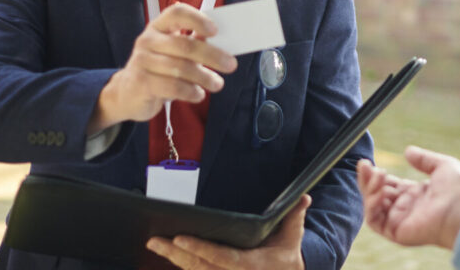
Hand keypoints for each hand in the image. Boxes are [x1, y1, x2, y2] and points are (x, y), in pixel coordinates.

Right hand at [88, 2, 237, 133]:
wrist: (127, 93)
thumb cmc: (158, 68)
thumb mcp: (173, 51)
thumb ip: (194, 42)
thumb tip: (223, 40)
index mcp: (158, 27)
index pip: (177, 13)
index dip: (197, 19)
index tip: (215, 31)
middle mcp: (148, 40)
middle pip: (185, 44)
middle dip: (212, 55)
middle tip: (231, 64)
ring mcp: (142, 61)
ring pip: (181, 68)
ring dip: (205, 77)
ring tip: (217, 84)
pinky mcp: (141, 83)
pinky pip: (172, 86)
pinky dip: (190, 91)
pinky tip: (198, 94)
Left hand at [146, 194, 309, 269]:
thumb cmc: (285, 256)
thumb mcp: (293, 236)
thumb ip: (295, 215)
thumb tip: (304, 197)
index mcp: (251, 265)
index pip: (221, 257)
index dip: (200, 249)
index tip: (181, 238)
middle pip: (199, 267)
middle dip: (175, 253)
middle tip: (155, 240)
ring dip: (173, 260)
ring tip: (155, 244)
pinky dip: (181, 266)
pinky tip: (167, 256)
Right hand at [357, 145, 459, 249]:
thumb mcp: (444, 166)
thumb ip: (424, 159)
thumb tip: (408, 151)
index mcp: (416, 194)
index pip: (388, 185)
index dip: (376, 175)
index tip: (367, 162)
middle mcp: (406, 208)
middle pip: (376, 194)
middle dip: (367, 180)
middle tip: (363, 164)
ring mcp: (400, 220)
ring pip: (373, 207)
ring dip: (369, 189)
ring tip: (377, 174)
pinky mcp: (396, 231)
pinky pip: (374, 220)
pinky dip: (371, 205)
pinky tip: (379, 190)